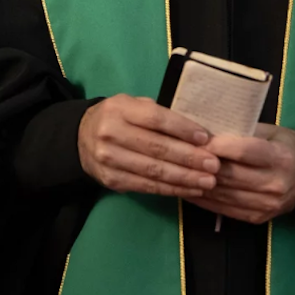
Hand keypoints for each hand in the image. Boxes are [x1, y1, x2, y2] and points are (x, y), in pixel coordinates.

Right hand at [78, 95, 220, 198]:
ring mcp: (109, 160)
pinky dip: (171, 189)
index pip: (156, 119)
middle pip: (157, 148)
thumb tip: (197, 133)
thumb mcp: (133, 105)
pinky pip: (146, 186)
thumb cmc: (119, 118)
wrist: (81, 138)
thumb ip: (159, 115)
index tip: (206, 138)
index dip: (182, 129)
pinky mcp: (111, 181)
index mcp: (120, 109)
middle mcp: (111, 134)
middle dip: (189, 158)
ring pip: (153, 171)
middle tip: (214, 165)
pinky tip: (190, 189)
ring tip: (208, 181)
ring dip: (184, 178)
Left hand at [189, 123, 294, 223]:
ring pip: (224, 194)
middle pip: (231, 175)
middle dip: (202, 165)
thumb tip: (207, 130)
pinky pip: (225, 210)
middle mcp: (276, 184)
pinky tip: (189, 189)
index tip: (197, 139)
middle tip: (180, 155)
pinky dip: (204, 200)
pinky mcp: (257, 218)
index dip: (218, 146)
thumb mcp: (270, 131)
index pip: (244, 151)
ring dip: (199, 184)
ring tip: (179, 173)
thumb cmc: (283, 146)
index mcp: (281, 157)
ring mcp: (267, 205)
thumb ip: (244, 132)